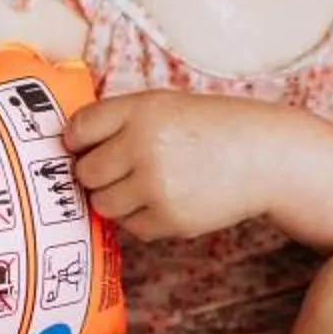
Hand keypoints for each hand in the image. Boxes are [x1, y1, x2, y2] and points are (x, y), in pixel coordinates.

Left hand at [68, 91, 298, 240]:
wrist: (263, 156)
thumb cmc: (209, 129)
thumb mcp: (164, 106)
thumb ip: (119, 121)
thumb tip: (69, 149)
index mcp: (140, 110)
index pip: (79, 128)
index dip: (76, 141)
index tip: (82, 145)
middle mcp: (143, 145)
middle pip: (85, 172)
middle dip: (96, 173)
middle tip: (118, 169)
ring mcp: (156, 185)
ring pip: (103, 204)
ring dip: (115, 198)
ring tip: (144, 184)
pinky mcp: (169, 218)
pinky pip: (131, 227)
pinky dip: (142, 218)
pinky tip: (166, 199)